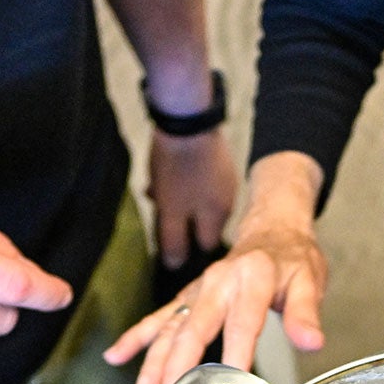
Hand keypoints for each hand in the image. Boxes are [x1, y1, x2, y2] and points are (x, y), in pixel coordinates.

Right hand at [105, 150, 326, 383]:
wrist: (272, 230)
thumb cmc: (291, 259)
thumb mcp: (310, 280)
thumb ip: (306, 313)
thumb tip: (311, 342)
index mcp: (252, 277)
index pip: (241, 323)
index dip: (235, 360)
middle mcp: (218, 281)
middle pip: (194, 327)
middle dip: (179, 365)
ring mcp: (198, 289)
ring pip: (171, 326)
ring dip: (154, 359)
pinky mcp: (188, 296)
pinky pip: (158, 317)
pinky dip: (137, 337)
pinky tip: (116, 355)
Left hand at [144, 128, 236, 266]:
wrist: (186, 117)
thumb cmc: (178, 168)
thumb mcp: (171, 209)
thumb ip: (174, 239)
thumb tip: (175, 266)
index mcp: (219, 215)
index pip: (208, 246)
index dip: (189, 249)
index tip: (171, 244)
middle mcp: (228, 199)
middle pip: (203, 223)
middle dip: (181, 222)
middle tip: (159, 213)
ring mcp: (225, 177)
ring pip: (199, 201)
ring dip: (178, 201)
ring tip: (156, 190)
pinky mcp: (216, 158)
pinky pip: (199, 181)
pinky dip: (183, 183)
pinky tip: (165, 173)